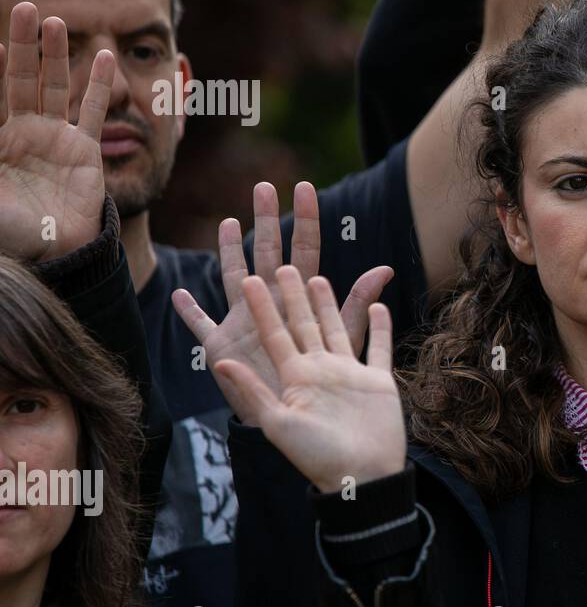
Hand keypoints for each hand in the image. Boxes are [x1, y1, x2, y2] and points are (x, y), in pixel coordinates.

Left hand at [0, 2, 115, 260]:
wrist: (55, 252)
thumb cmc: (10, 230)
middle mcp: (22, 131)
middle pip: (21, 78)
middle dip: (22, 44)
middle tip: (23, 7)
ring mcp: (55, 137)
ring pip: (55, 86)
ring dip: (55, 54)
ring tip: (53, 22)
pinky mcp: (84, 149)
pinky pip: (92, 111)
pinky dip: (98, 85)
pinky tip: (102, 58)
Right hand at [171, 180, 392, 421]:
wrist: (304, 419)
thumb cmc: (328, 381)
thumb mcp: (345, 340)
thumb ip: (358, 304)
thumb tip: (386, 269)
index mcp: (301, 298)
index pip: (305, 251)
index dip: (305, 220)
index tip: (306, 188)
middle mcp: (272, 302)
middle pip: (268, 252)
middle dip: (267, 220)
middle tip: (264, 187)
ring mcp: (245, 320)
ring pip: (234, 276)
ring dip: (230, 251)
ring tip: (227, 223)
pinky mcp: (223, 345)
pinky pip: (202, 325)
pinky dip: (190, 312)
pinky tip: (180, 294)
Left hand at [213, 267, 405, 493]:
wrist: (360, 478)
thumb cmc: (316, 456)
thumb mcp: (277, 423)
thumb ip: (252, 390)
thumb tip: (220, 361)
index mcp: (295, 379)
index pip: (275, 335)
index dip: (262, 307)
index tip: (250, 280)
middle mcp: (320, 372)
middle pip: (305, 326)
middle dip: (293, 297)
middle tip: (282, 266)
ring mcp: (349, 375)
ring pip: (337, 330)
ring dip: (329, 305)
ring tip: (318, 278)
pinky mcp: (377, 380)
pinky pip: (378, 347)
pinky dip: (380, 326)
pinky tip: (379, 306)